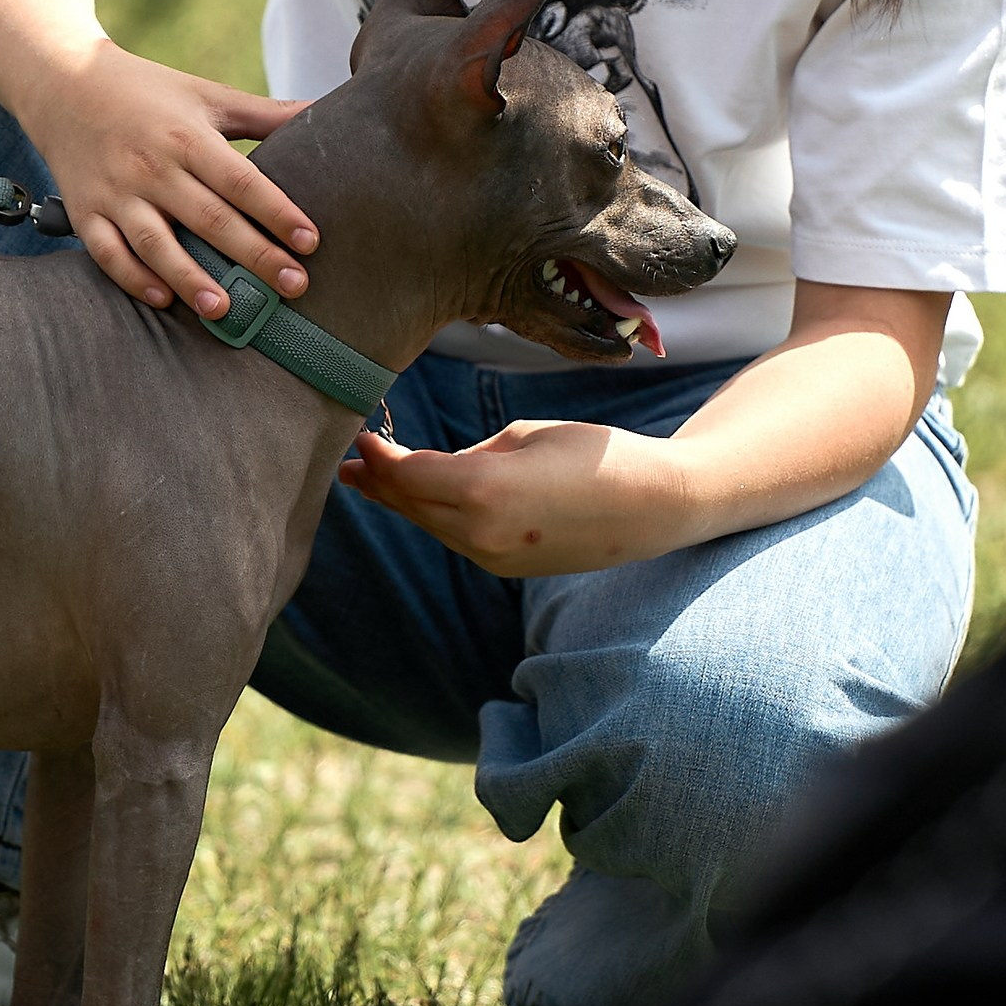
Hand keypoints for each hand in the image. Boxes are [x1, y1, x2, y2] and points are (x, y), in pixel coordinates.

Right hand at [27, 40, 316, 321]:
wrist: (62, 84)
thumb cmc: (148, 91)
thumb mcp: (206, 94)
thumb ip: (265, 113)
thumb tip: (325, 110)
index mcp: (186, 137)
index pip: (240, 180)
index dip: (276, 212)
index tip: (310, 241)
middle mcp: (151, 167)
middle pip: (208, 218)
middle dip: (253, 255)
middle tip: (294, 286)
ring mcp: (115, 193)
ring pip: (155, 244)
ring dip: (190, 278)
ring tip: (225, 310)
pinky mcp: (85, 212)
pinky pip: (108, 254)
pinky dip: (134, 279)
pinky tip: (165, 300)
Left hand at [338, 420, 693, 576]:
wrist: (655, 507)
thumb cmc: (596, 454)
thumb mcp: (527, 435)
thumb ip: (473, 453)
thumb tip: (437, 467)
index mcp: (482, 490)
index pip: (408, 475)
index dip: (379, 456)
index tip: (361, 435)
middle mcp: (480, 533)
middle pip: (411, 505)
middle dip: (378, 483)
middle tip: (350, 464)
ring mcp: (493, 558)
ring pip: (431, 526)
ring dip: (401, 503)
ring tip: (370, 483)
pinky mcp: (507, 569)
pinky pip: (458, 538)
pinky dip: (434, 517)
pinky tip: (422, 502)